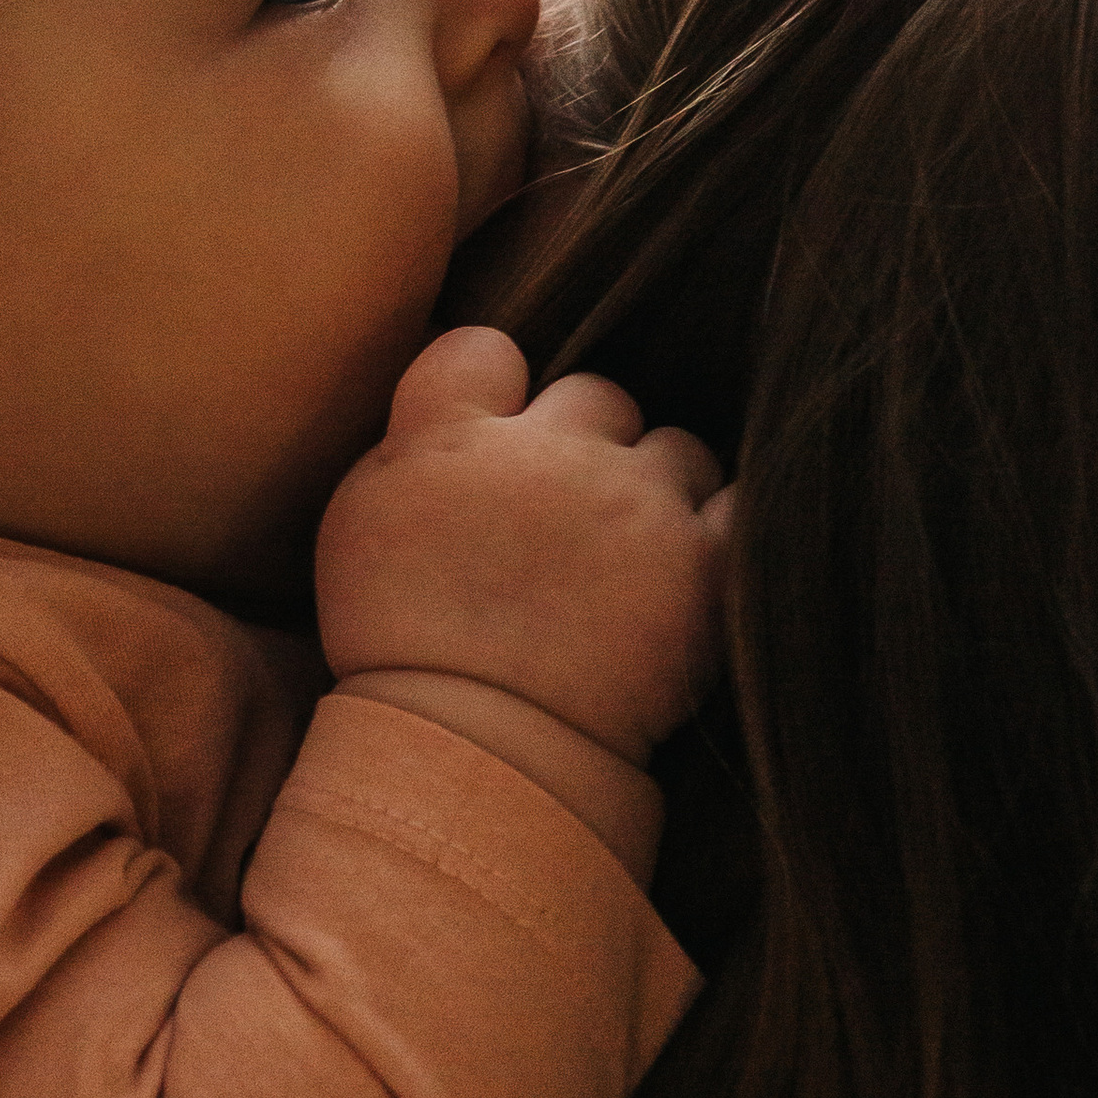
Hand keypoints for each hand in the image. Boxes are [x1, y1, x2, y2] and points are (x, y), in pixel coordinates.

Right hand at [316, 326, 731, 770]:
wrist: (476, 748)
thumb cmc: (404, 651)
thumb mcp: (358, 525)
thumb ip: (410, 446)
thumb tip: (457, 407)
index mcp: (452, 439)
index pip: (484, 349)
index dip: (500, 386)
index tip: (500, 435)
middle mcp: (549, 453)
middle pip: (595, 398)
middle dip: (588, 446)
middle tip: (568, 525)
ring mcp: (632, 502)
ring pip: (674, 448)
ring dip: (660, 488)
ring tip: (633, 559)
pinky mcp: (699, 560)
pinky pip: (739, 505)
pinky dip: (724, 527)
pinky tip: (700, 560)